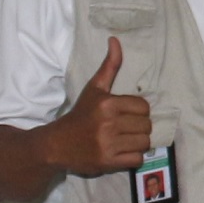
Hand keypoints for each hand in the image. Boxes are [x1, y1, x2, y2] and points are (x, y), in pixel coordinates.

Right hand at [59, 38, 152, 175]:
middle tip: (126, 129)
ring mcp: (108, 144)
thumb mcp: (93, 89)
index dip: (138, 111)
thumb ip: (109, 66)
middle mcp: (108, 123)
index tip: (126, 115)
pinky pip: (137, 160)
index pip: (143, 107)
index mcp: (107, 103)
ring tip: (125, 141)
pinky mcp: (108, 162)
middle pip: (146, 126)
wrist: (57, 144)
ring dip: (138, 143)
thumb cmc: (80, 115)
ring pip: (144, 143)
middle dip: (139, 128)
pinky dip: (133, 158)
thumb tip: (115, 40)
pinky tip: (121, 152)